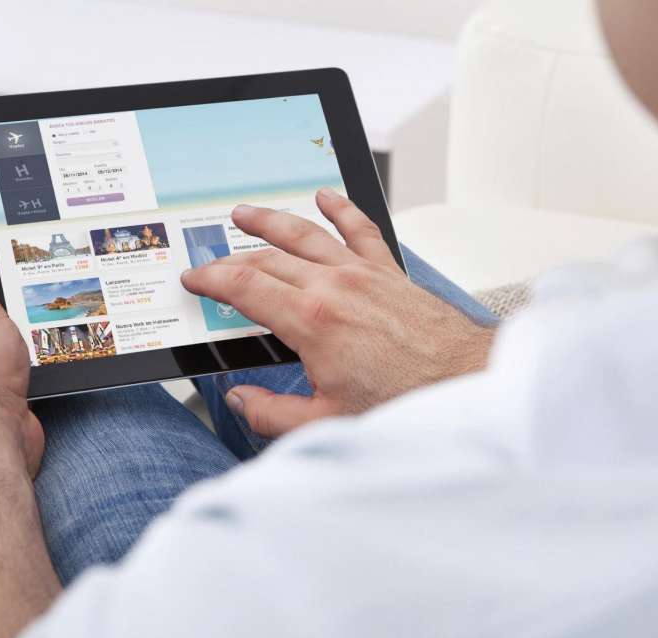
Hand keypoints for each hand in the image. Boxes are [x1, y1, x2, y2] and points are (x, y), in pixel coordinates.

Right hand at [181, 188, 494, 436]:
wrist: (462, 379)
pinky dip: (340, 209)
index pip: (244, 287)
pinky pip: (359, 229)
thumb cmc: (403, 398)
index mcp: (312, 321)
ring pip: (306, 234)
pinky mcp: (387, 271)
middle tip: (210, 261)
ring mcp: (361, 273)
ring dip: (270, 221)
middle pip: (268, 258)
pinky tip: (326, 197)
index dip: (212, 280)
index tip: (195, 279)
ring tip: (245, 213)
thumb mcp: (326, 421)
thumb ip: (272, 413)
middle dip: (230, 257)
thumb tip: (239, 399)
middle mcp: (333, 286)